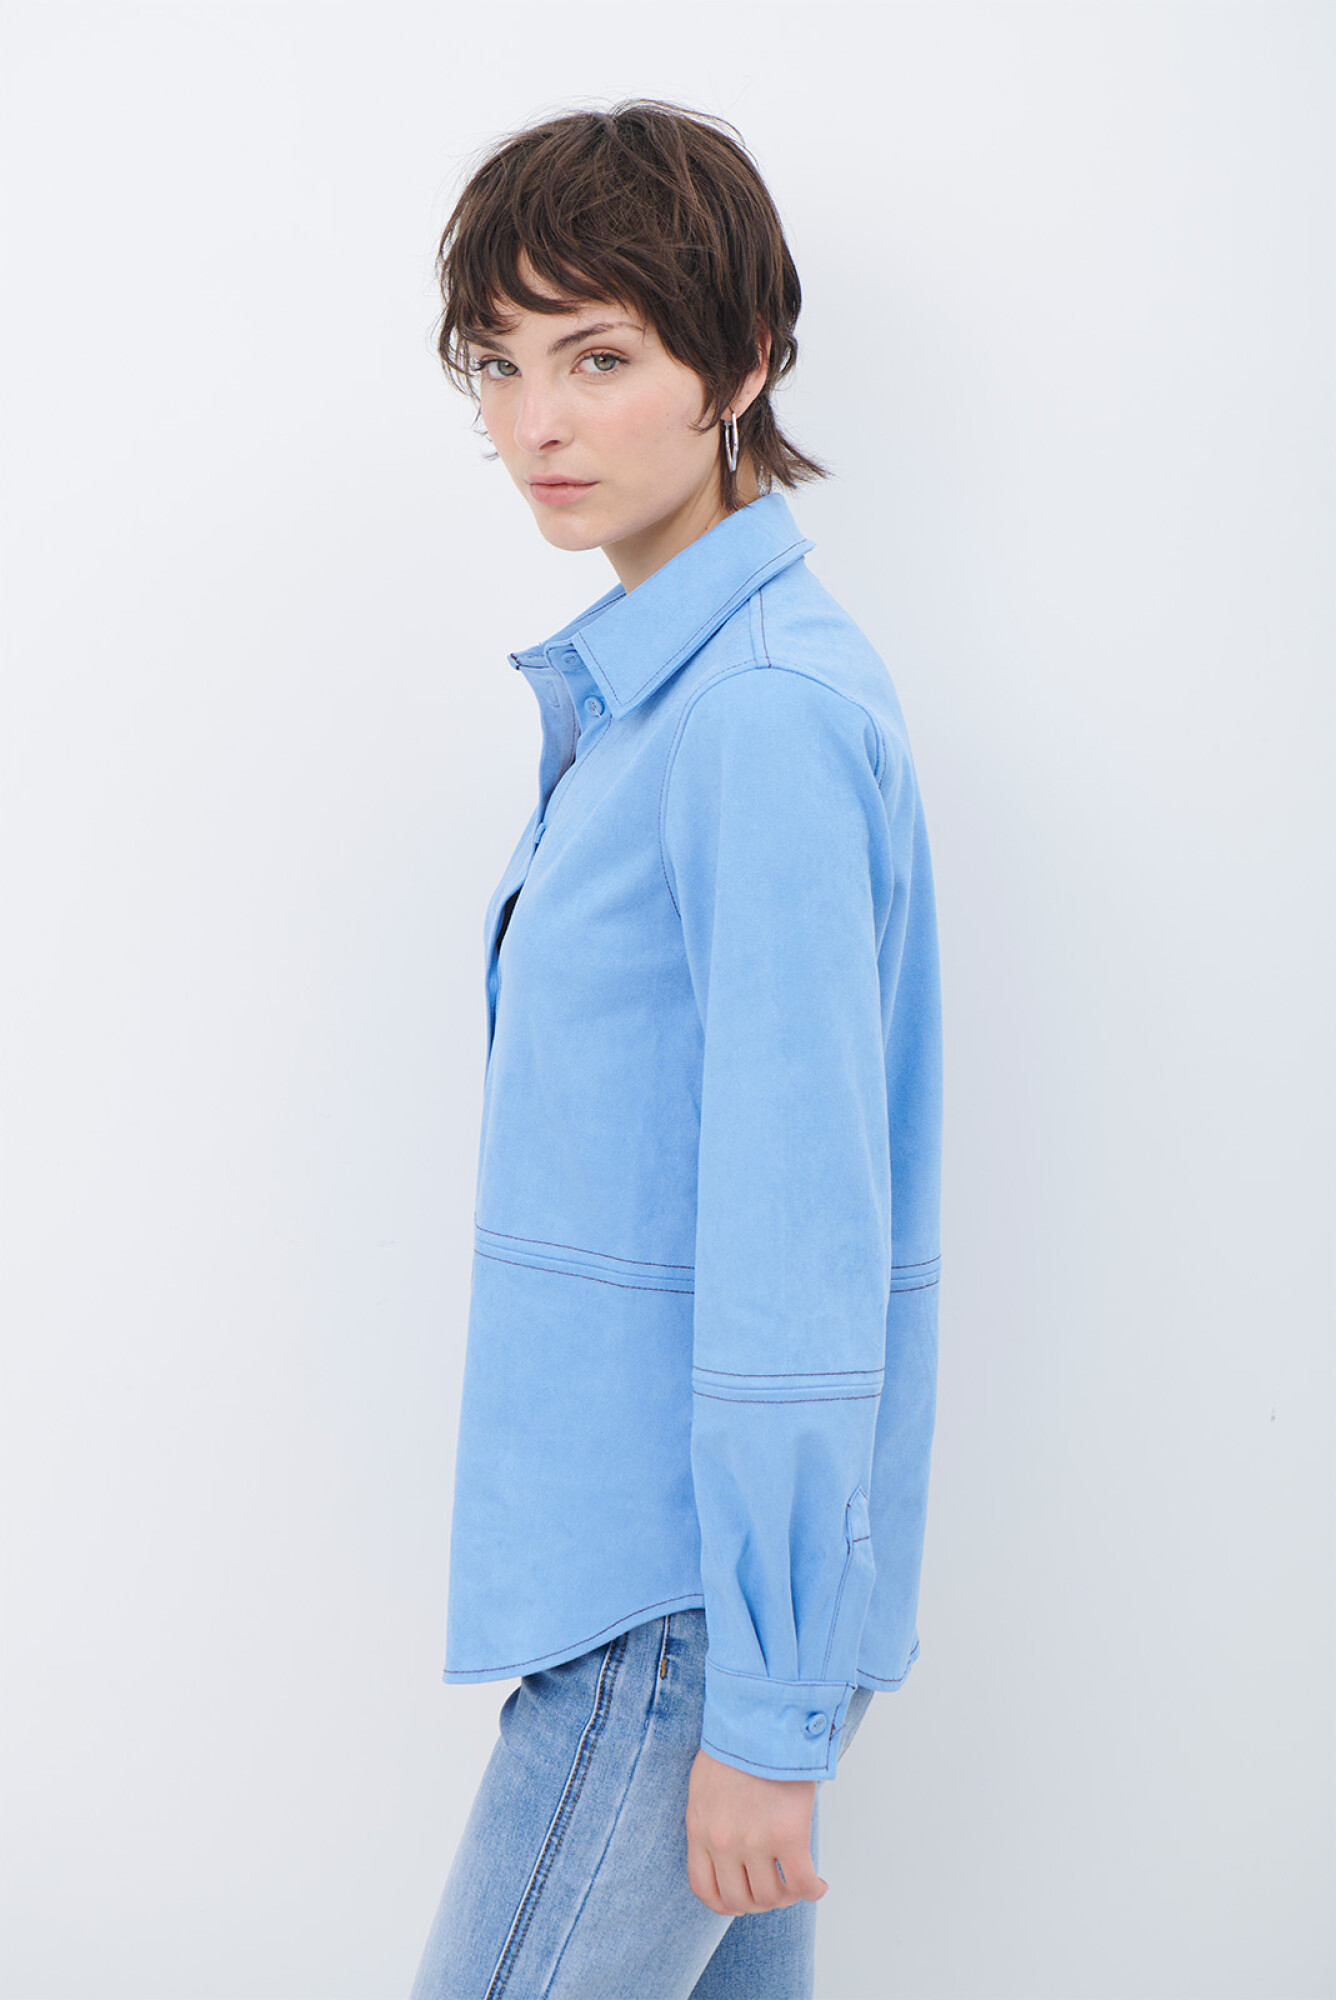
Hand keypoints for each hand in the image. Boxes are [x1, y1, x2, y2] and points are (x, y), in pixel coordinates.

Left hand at [685, 1746, 828, 1914]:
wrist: (760, 1716)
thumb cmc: (737, 1742)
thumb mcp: (706, 1785)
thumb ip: (711, 1818)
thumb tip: (726, 1842)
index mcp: (700, 1828)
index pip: (705, 1889)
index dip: (726, 1902)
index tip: (742, 1898)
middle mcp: (723, 1842)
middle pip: (740, 1900)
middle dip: (759, 1901)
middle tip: (775, 1888)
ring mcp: (754, 1841)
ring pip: (771, 1897)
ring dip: (787, 1896)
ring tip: (796, 1883)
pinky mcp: (788, 1835)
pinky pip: (802, 1883)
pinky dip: (812, 1891)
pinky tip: (818, 1885)